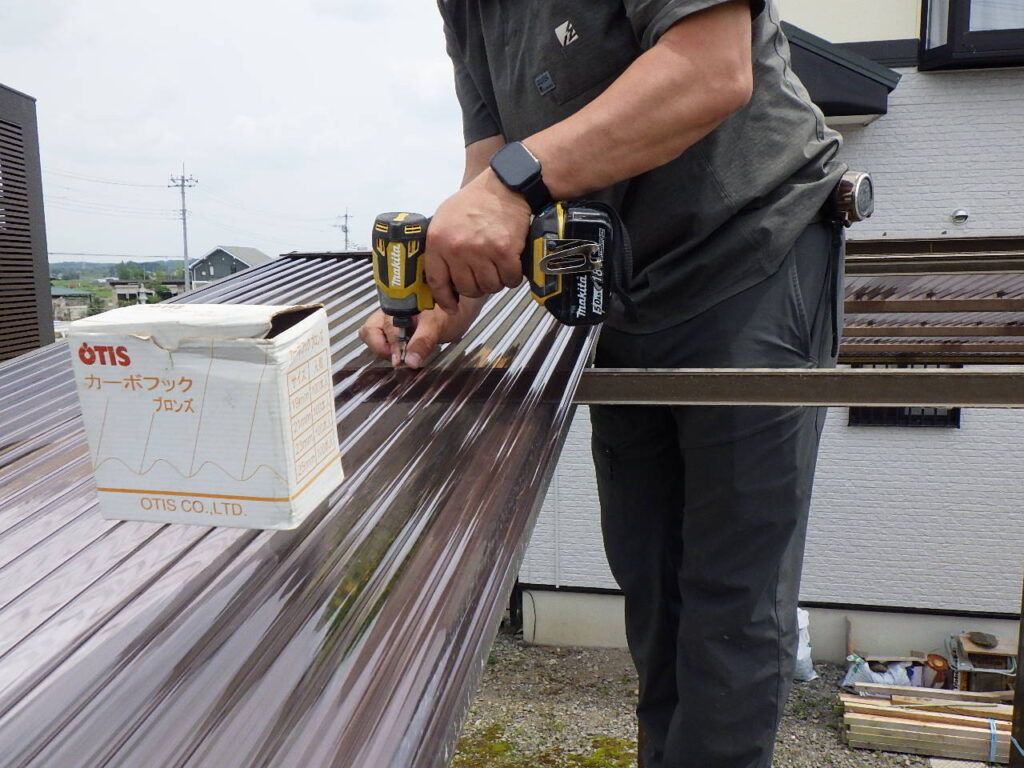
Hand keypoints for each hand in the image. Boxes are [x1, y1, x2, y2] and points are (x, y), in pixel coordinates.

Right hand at [358, 298, 483, 368]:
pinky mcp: (396, 328)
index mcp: (395, 305)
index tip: (398, 360)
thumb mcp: (437, 326)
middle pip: (371, 333)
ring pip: (374, 335)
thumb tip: (410, 362)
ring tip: (401, 356)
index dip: (385, 346)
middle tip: (400, 359)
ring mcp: (390, 319)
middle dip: (384, 348)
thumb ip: (422, 343)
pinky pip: (384, 339)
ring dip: (385, 349)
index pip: (375, 329)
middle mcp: (388, 311)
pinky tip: (404, 353)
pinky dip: (391, 349)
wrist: (462, 307)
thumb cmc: (450, 311)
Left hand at [424, 169, 530, 313]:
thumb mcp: (444, 218)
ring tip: (496, 267)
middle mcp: (458, 248)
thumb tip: (440, 278)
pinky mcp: (505, 252)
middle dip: (475, 287)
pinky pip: (509, 280)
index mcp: (439, 241)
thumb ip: (439, 247)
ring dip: (495, 281)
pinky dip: (512, 277)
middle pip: (466, 289)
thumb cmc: (475, 201)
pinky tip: (510, 265)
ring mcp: (482, 251)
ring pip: (489, 287)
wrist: (504, 185)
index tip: (451, 305)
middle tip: (482, 275)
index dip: (444, 298)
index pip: (437, 281)